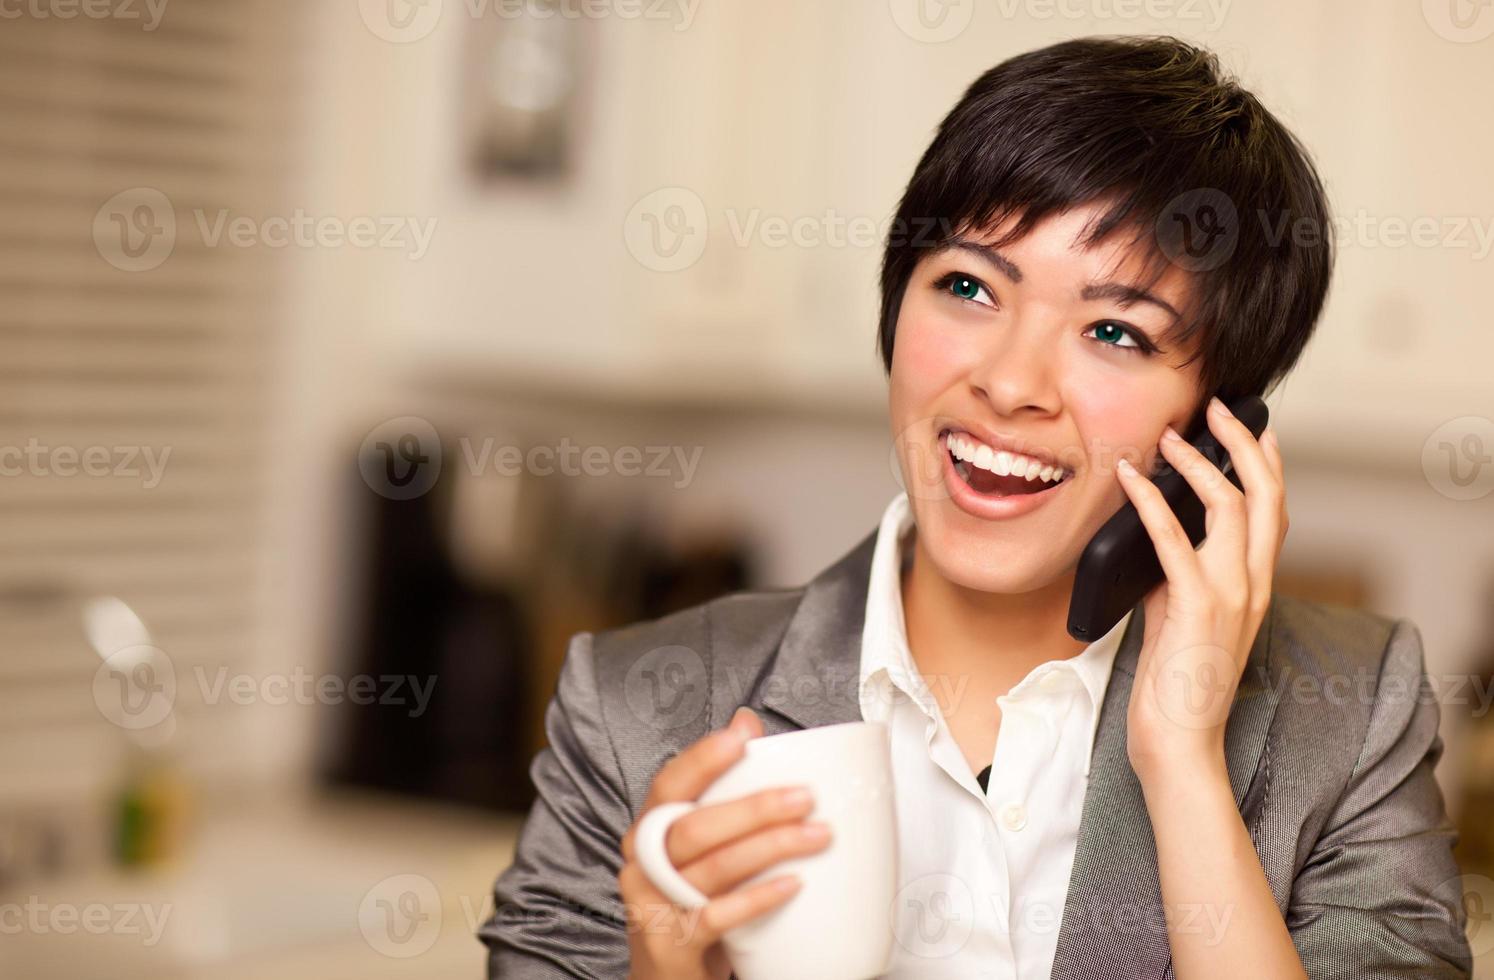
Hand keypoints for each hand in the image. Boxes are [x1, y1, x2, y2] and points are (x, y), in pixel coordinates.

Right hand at [619, 707, 832, 979]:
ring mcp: (654, 904)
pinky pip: (718, 916)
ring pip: (712, 868)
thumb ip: (721, 787)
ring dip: (769, 847)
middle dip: (754, 808)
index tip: (742, 737)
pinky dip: (757, 898)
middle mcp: (644, 863)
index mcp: (651, 829)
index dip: (703, 758)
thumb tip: (747, 722)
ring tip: (815, 836)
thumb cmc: (691, 898)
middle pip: (694, 827)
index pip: (669, 784)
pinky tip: (792, 885)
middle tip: (805, 796)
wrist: (668, 974)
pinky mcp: (672, 943)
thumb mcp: (702, 843)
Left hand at [1116, 396, 1287, 786]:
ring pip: (1229, 504)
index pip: (1274, 511)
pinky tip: (1130, 477)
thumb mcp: (1180, 618)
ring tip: (1168, 436)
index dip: (1268, 463)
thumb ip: (1177, 576)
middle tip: (1216, 408)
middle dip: (1241, 442)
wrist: (1181, 744)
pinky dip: (1149, 500)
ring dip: (1196, 461)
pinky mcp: (1195, 606)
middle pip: (1264, 493)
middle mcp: (1253, 584)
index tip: (1255, 425)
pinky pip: (1173, 539)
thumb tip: (1154, 535)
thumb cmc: (1176, 688)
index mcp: (1255, 586)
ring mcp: (1230, 594)